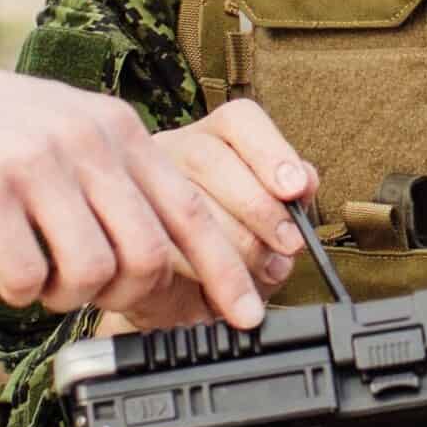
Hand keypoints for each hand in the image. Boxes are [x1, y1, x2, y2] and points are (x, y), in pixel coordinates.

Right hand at [0, 29, 273, 328]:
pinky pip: (29, 276)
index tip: (245, 315)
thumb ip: (119, 177)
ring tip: (42, 279)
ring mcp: (38, 165)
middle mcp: (87, 142)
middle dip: (127, 297)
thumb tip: (168, 251)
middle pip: (148, 255)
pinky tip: (8, 275)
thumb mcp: (70, 128)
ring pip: (94, 273)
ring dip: (69, 298)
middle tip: (91, 294)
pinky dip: (23, 293)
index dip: (225, 270)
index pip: (191, 209)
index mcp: (117, 129)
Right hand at [95, 101, 318, 333]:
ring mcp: (138, 186)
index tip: (294, 189)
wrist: (182, 305)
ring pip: (184, 200)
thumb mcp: (272, 226)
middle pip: (211, 159)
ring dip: (232, 245)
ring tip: (257, 276)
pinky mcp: (121, 231)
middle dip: (258, 209)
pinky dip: (196, 270)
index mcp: (212, 139)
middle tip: (285, 247)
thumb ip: (292, 200)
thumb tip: (305, 179)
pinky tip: (216, 289)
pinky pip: (159, 243)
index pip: (239, 121)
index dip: (270, 151)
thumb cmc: (233, 255)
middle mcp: (172, 151)